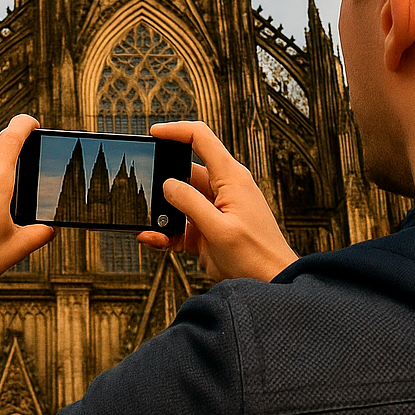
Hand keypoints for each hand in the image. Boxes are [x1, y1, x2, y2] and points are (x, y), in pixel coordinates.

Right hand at [136, 121, 296, 280]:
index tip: (153, 134)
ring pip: (179, 201)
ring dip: (162, 213)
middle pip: (184, 172)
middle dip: (161, 182)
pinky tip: (153, 239)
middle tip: (142, 194)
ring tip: (148, 227)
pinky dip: (166, 232)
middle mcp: (223, 189)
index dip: (176, 131)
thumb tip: (167, 184)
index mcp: (231, 178)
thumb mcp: (218, 229)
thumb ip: (190, 203)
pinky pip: (181, 224)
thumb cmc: (256, 256)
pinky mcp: (209, 230)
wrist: (272, 284)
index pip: (201, 139)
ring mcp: (215, 210)